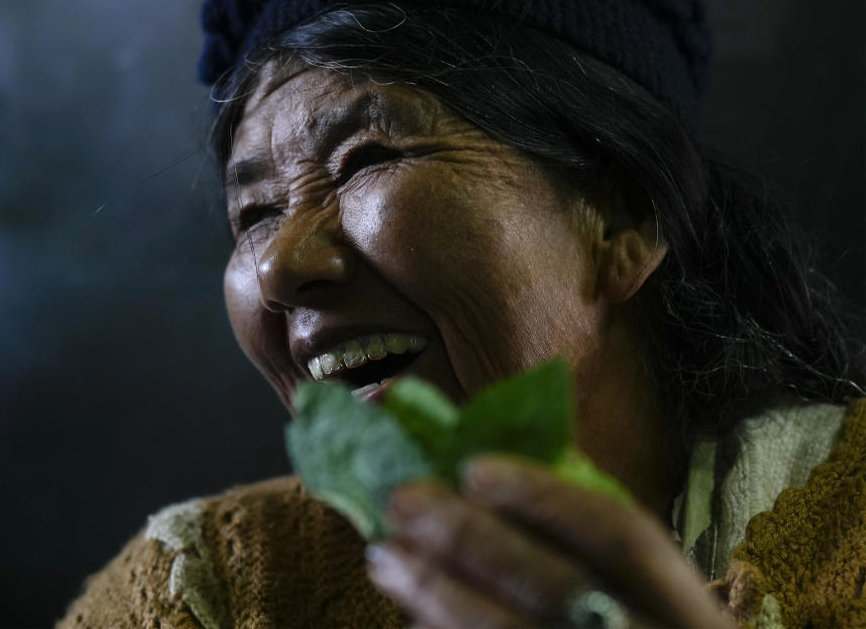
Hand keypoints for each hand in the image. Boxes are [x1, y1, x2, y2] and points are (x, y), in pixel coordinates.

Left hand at [366, 454, 732, 627]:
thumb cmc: (638, 628)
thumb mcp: (643, 588)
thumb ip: (585, 533)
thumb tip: (494, 459)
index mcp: (685, 604)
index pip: (622, 536)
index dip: (546, 497)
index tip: (473, 468)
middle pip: (553, 589)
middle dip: (470, 540)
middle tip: (403, 498)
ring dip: (437, 592)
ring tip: (385, 553)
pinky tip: (412, 613)